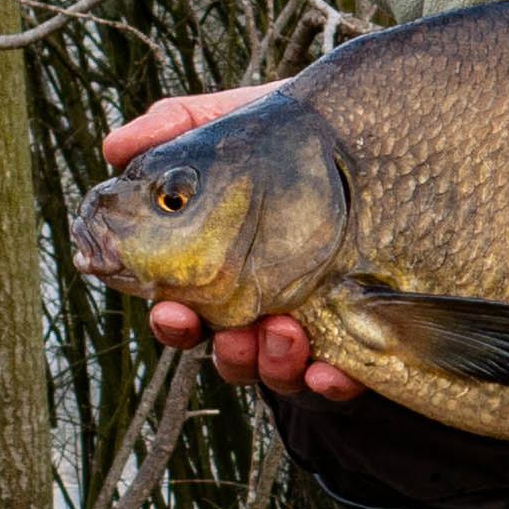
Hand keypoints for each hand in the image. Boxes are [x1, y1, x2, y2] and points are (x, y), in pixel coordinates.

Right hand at [103, 86, 363, 403]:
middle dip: (223, 349)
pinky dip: (329, 384)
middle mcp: (264, 308)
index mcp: (225, 271)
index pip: (186, 310)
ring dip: (271, 361)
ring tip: (285, 330)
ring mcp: (313, 330)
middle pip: (228, 350)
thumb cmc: (303, 139)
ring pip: (276, 370)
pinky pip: (341, 381)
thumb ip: (181, 126)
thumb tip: (113, 146)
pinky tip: (330, 371)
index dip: (172, 319)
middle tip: (228, 333)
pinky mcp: (361, 344)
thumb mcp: (244, 123)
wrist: (395, 146)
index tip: (168, 309)